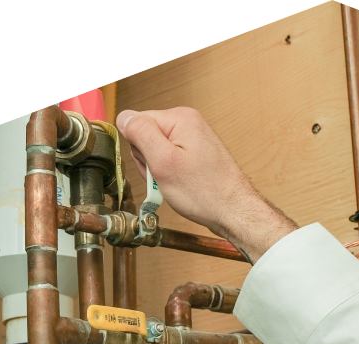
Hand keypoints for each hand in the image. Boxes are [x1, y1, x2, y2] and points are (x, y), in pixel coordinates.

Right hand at [116, 106, 296, 262]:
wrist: (234, 212)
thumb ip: (140, 134)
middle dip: (150, 161)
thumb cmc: (205, 192)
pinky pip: (171, 159)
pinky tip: (181, 184)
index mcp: (180, 118)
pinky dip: (170, 174)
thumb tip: (124, 117)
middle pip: (146, 135)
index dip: (138, 149)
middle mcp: (189, 123)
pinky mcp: (197, 153)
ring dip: (159, 170)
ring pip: (157, 150)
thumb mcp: (163, 162)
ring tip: (175, 183)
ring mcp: (194, 138)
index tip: (153, 166)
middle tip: (166, 178)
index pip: (136, 122)